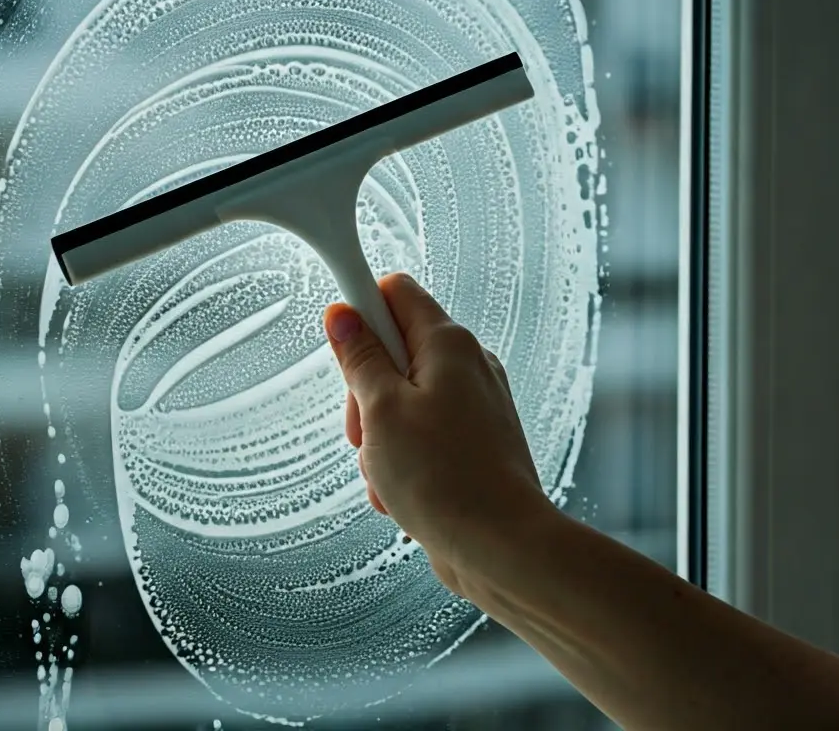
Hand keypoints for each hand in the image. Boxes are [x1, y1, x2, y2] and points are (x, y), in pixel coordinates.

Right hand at [323, 273, 555, 598]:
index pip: (395, 291)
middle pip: (392, 351)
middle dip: (365, 392)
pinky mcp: (473, 443)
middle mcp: (468, 366)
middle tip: (365, 429)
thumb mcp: (381, 411)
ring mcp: (473, 406)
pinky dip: (403, 460)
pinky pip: (421, 436)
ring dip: (380, 436)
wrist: (499, 547)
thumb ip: (359, 358)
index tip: (339, 342)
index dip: (360, 310)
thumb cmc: (444, 479)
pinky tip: (403, 491)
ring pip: (401, 401)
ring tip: (388, 470)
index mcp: (448, 344)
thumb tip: (343, 315)